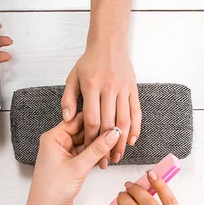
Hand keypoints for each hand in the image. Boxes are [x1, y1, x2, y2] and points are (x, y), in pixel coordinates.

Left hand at [26, 114, 121, 204]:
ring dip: (99, 146)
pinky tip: (106, 157)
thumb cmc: (52, 190)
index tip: (110, 120)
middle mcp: (57, 142)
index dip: (94, 119)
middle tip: (116, 135)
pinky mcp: (70, 163)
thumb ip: (97, 149)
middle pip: (83, 131)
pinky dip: (95, 155)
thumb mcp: (78, 166)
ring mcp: (64, 152)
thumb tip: (113, 134)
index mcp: (53, 137)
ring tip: (113, 148)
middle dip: (99, 134)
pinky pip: (85, 153)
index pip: (77, 120)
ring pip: (86, 142)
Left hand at [61, 43, 140, 168]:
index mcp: (91, 86)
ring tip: (118, 156)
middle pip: (109, 124)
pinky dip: (136, 128)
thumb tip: (67, 119)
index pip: (92, 119)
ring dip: (122, 141)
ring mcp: (123, 89)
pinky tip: (131, 140)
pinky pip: (137, 112)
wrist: (109, 43)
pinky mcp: (133, 89)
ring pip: (125, 121)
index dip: (91, 139)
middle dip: (107, 146)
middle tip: (105, 161)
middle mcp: (109, 88)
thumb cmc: (89, 62)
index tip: (89, 152)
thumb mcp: (72, 78)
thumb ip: (68, 99)